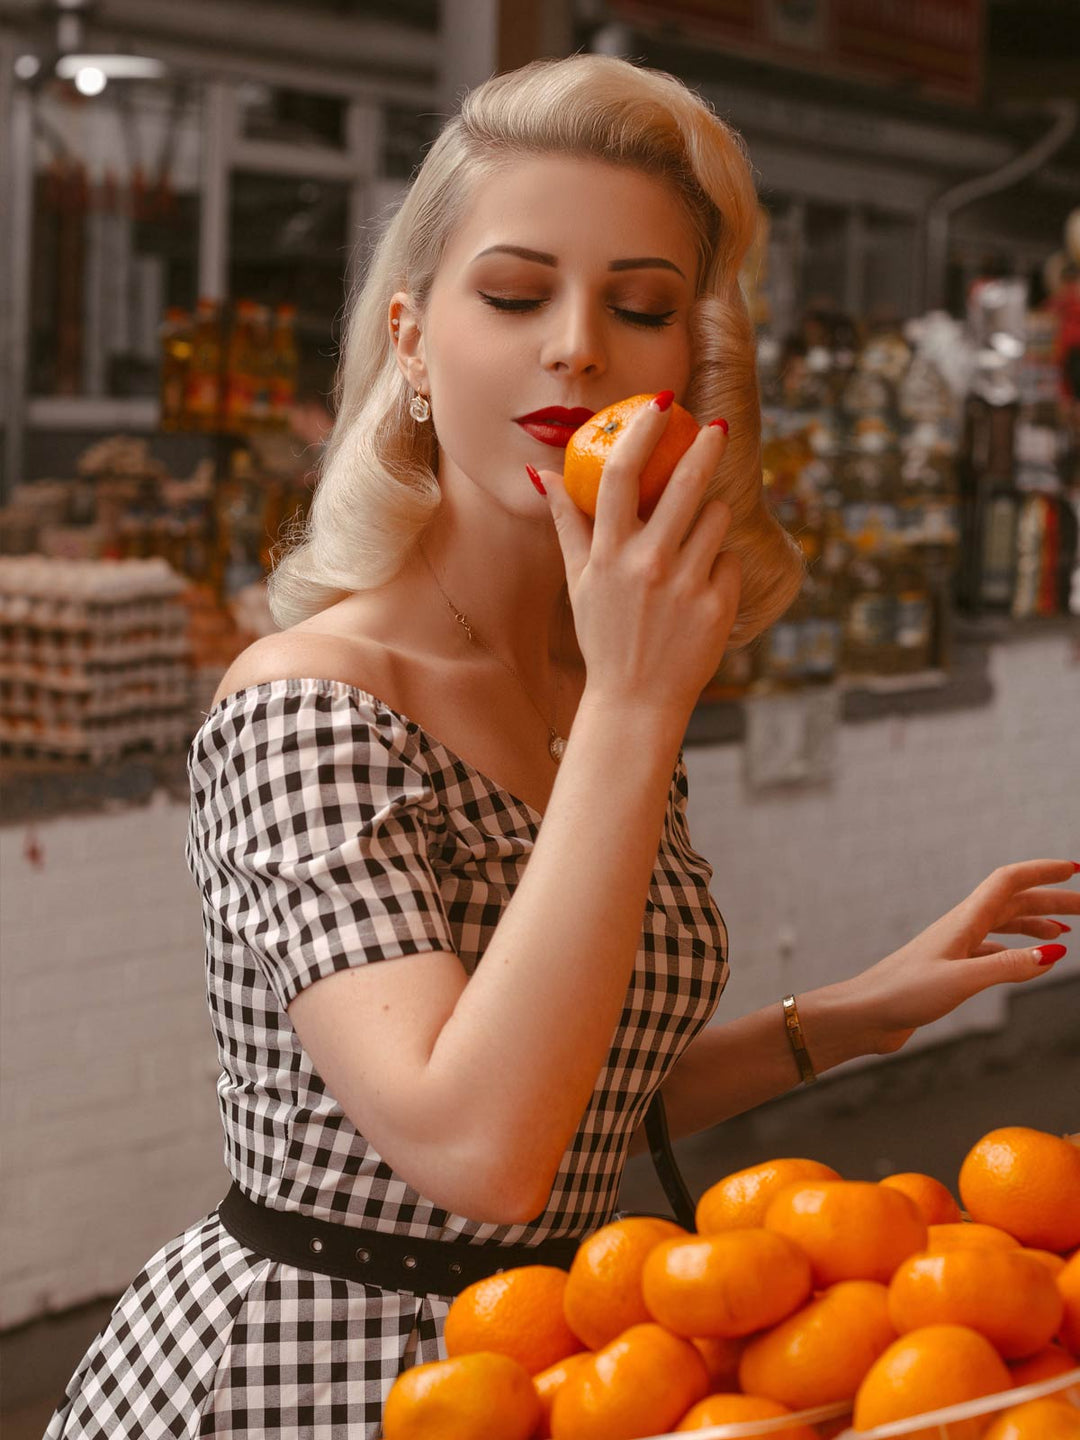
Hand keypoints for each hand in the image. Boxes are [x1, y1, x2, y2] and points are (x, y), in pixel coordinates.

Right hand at [534, 395, 741, 721]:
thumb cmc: (605, 635)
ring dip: (710, 516)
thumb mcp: (578, 581)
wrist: (636, 701)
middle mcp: (646, 564)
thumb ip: (567, 524)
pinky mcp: (717, 606)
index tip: (661, 404)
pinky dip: (720, 564)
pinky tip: (702, 587)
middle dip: (705, 447)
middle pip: (684, 483)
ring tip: (696, 540)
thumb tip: (543, 474)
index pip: (622, 475)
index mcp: (608, 554)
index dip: (641, 431)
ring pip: (716, 517)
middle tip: (718, 428)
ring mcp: (685, 585)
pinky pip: (730, 559)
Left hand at [837, 859, 1077, 1054]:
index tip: (1075, 870)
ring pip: (1003, 926)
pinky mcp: (949, 969)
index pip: (1008, 882)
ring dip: (1035, 924)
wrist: (863, 1014)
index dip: (1041, 872)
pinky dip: (1016, 951)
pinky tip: (1029, 962)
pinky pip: (991, 951)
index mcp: (964, 921)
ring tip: (1066, 933)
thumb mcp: (961, 980)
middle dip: (1050, 900)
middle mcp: (961, 927)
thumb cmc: (902, 994)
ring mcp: (954, 948)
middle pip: (1012, 903)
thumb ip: (1007, 967)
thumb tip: (1054, 954)